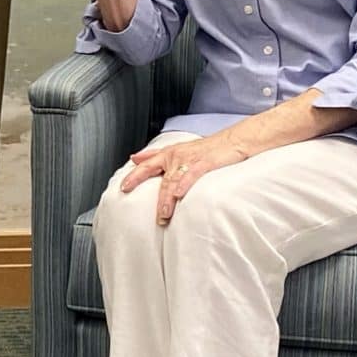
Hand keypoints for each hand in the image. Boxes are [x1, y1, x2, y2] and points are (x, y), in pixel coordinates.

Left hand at [120, 132, 248, 225]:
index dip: (134, 175)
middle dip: (144, 187)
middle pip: (156, 174)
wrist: (234, 141)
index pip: (147, 164)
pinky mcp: (205, 163)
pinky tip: (178, 195)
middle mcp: (176, 155)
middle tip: (135, 200)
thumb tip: (135, 158)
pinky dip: (184, 184)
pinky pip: (191, 175)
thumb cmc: (206, 149)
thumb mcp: (178, 149)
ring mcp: (190, 159)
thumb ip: (155, 155)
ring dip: (166, 199)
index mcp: (169, 153)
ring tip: (162, 215)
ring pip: (173, 180)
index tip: (123, 187)